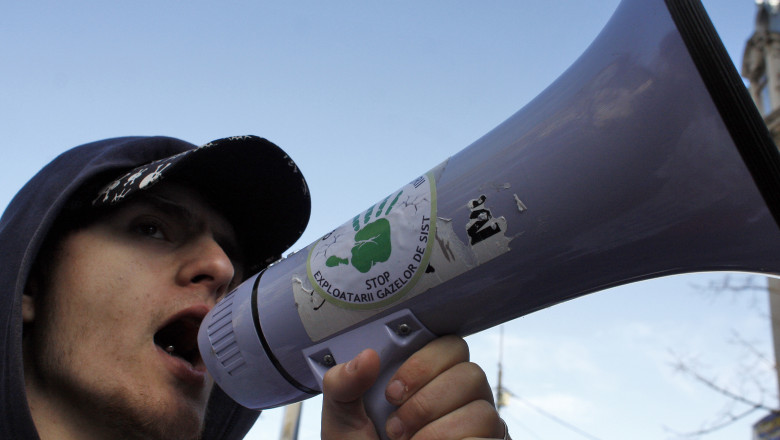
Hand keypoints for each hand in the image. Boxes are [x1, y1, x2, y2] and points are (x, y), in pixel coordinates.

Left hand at [321, 335, 507, 439]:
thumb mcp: (342, 419)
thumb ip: (344, 384)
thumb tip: (367, 356)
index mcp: (430, 375)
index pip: (450, 346)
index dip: (424, 364)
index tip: (392, 392)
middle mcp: (461, 395)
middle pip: (471, 374)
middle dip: (427, 402)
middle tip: (395, 427)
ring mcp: (478, 423)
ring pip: (482, 410)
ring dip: (438, 431)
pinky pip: (487, 437)